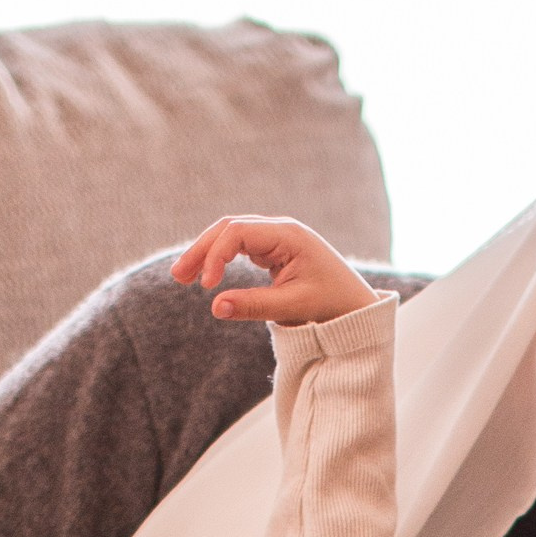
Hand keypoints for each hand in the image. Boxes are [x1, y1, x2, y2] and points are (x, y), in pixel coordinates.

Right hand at [171, 216, 375, 328]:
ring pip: (231, 236)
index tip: (207, 288)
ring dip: (206, 254)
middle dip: (201, 250)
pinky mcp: (274, 251)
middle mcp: (280, 229)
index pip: (238, 233)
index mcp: (288, 235)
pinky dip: (220, 260)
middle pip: (229, 228)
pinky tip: (205, 276)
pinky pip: (240, 247)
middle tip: (178, 277)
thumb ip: (254, 306)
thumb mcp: (293, 308)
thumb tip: (214, 307)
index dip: (216, 256)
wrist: (357, 308)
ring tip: (182, 278)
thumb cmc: (333, 306)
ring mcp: (276, 238)